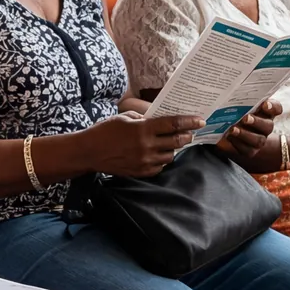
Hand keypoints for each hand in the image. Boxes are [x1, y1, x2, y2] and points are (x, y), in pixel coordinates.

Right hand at [78, 112, 202, 177]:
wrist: (88, 152)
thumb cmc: (104, 131)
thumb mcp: (123, 118)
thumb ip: (143, 119)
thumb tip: (158, 120)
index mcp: (143, 129)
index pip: (173, 124)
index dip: (189, 121)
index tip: (200, 120)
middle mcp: (146, 146)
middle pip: (176, 141)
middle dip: (187, 136)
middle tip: (190, 132)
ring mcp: (144, 161)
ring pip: (170, 156)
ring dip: (173, 148)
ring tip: (171, 144)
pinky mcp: (140, 172)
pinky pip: (159, 167)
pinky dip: (161, 160)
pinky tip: (158, 155)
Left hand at [217, 99, 280, 161]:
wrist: (226, 133)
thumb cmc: (233, 113)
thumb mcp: (235, 104)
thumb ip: (238, 98)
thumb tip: (229, 89)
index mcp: (265, 112)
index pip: (276, 108)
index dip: (272, 107)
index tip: (265, 104)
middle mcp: (265, 126)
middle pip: (268, 126)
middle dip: (257, 122)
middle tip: (245, 118)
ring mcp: (259, 139)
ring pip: (258, 140)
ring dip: (245, 134)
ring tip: (233, 129)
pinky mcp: (250, 150)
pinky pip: (247, 149)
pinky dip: (237, 143)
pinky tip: (229, 137)